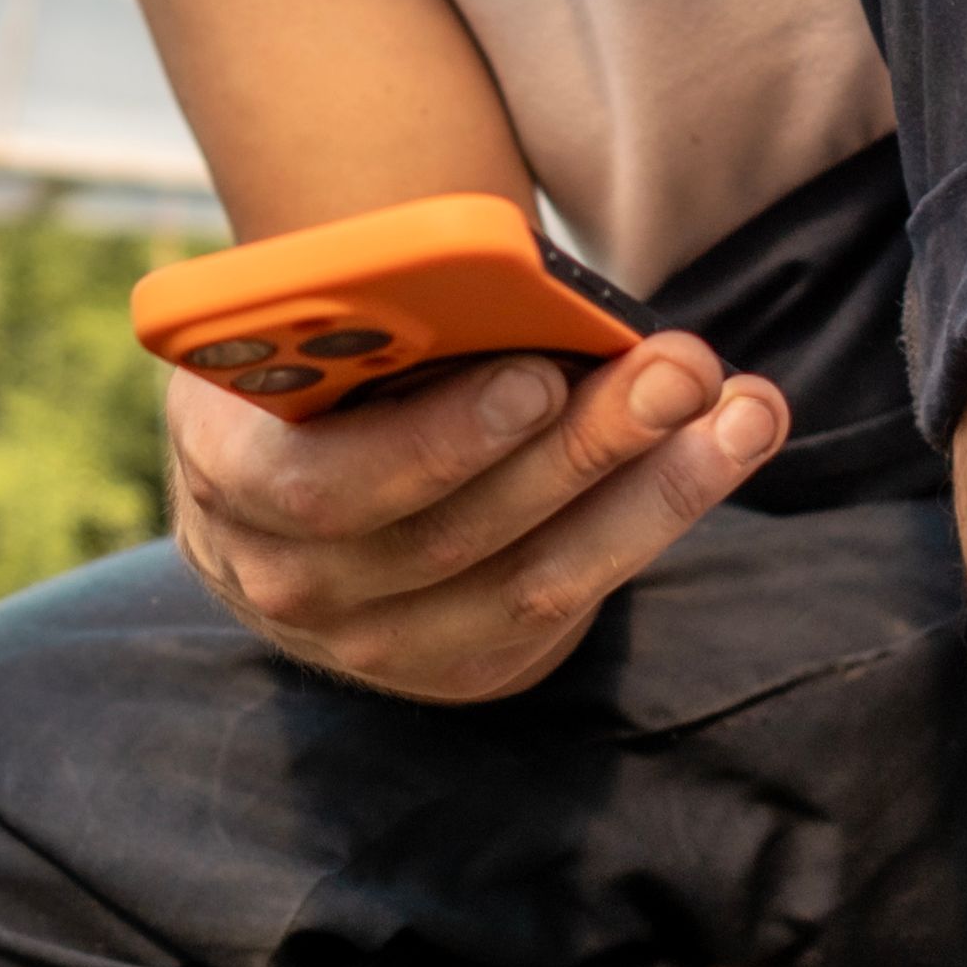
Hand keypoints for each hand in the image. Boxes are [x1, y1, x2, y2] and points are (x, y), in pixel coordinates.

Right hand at [166, 330, 787, 700]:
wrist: (291, 481)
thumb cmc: (318, 369)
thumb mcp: (307, 332)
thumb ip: (378, 324)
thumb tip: (526, 298)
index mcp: (226, 471)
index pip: (323, 481)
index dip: (436, 440)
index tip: (537, 377)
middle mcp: (285, 580)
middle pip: (456, 531)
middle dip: (585, 444)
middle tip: (680, 370)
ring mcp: (371, 643)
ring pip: (532, 578)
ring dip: (654, 489)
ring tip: (740, 409)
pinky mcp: (456, 668)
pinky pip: (568, 603)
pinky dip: (655, 517)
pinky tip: (723, 445)